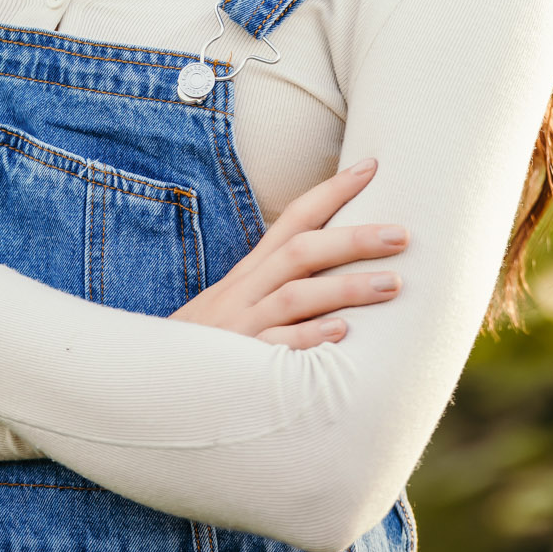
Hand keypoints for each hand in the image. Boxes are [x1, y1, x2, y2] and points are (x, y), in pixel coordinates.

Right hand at [169, 157, 406, 349]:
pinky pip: (274, 348)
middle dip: (353, 238)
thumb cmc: (207, 348)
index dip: (331, 191)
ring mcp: (239, 327)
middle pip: (301, 251)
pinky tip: (341, 334)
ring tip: (394, 284)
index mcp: (249, 274)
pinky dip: (306, 338)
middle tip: (403, 234)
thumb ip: (279, 289)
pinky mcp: (235, 367)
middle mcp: (244, 292)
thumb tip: (335, 272)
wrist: (149, 386)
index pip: (292, 219)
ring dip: (346, 288)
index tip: (372, 166)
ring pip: (295, 296)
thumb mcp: (236, 308)